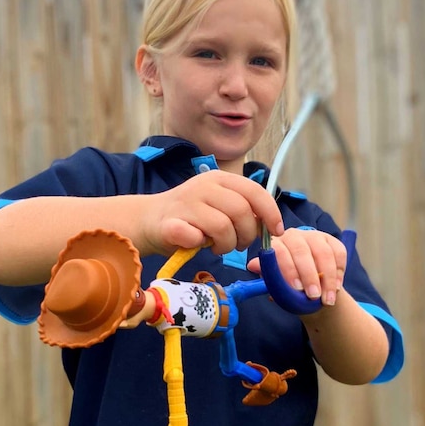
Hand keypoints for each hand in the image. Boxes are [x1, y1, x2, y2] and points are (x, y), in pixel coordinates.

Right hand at [143, 170, 283, 255]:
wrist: (149, 219)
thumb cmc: (191, 216)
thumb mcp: (220, 204)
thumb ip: (243, 209)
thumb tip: (269, 225)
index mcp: (219, 179)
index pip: (255, 192)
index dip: (271, 213)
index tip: (276, 231)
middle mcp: (204, 186)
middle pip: (242, 211)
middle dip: (247, 235)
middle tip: (238, 245)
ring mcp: (186, 203)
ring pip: (223, 227)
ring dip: (226, 244)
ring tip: (218, 247)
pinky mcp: (171, 223)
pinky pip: (196, 237)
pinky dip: (201, 245)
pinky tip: (197, 243)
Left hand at [247, 228, 345, 306]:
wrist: (309, 287)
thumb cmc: (288, 285)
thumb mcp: (276, 284)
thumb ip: (268, 276)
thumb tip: (252, 265)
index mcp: (275, 244)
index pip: (279, 252)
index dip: (288, 269)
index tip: (296, 289)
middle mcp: (293, 235)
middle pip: (302, 251)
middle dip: (309, 276)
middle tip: (313, 296)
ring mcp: (314, 236)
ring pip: (323, 253)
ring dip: (328, 278)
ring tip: (327, 299)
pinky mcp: (332, 240)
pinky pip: (338, 253)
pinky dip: (339, 272)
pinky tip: (336, 288)